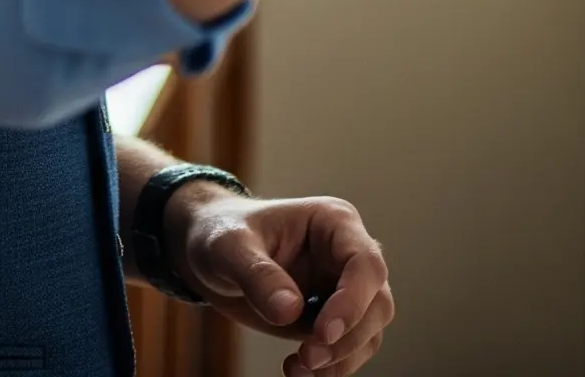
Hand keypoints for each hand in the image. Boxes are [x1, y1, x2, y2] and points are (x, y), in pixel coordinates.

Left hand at [166, 185, 391, 375]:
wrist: (208, 254)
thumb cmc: (219, 233)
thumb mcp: (228, 246)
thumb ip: (257, 275)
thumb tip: (290, 312)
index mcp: (334, 223)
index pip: (365, 264)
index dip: (353, 301)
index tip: (323, 333)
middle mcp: (346, 256)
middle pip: (377, 303)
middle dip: (348, 337)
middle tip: (308, 357)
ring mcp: (342, 289)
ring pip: (369, 332)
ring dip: (341, 358)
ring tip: (298, 368)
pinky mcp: (331, 318)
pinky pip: (348, 349)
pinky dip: (331, 367)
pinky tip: (297, 370)